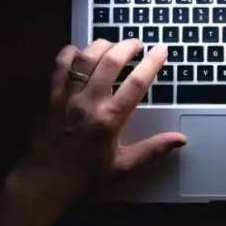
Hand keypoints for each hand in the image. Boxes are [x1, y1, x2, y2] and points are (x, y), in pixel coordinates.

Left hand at [7, 40, 185, 214]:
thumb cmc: (85, 176)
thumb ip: (153, 149)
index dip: (152, 62)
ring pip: (85, 57)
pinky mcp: (49, 95)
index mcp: (109, 119)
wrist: (45, 181)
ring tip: (113, 45)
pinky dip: (71, 53)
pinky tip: (80, 53)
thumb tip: (180, 140)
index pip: (137, 82)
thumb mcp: (124, 167)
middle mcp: (88, 102)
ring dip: (102, 45)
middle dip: (128, 46)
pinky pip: (59, 65)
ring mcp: (66, 96)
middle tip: (137, 43)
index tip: (161, 50)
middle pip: (111, 61)